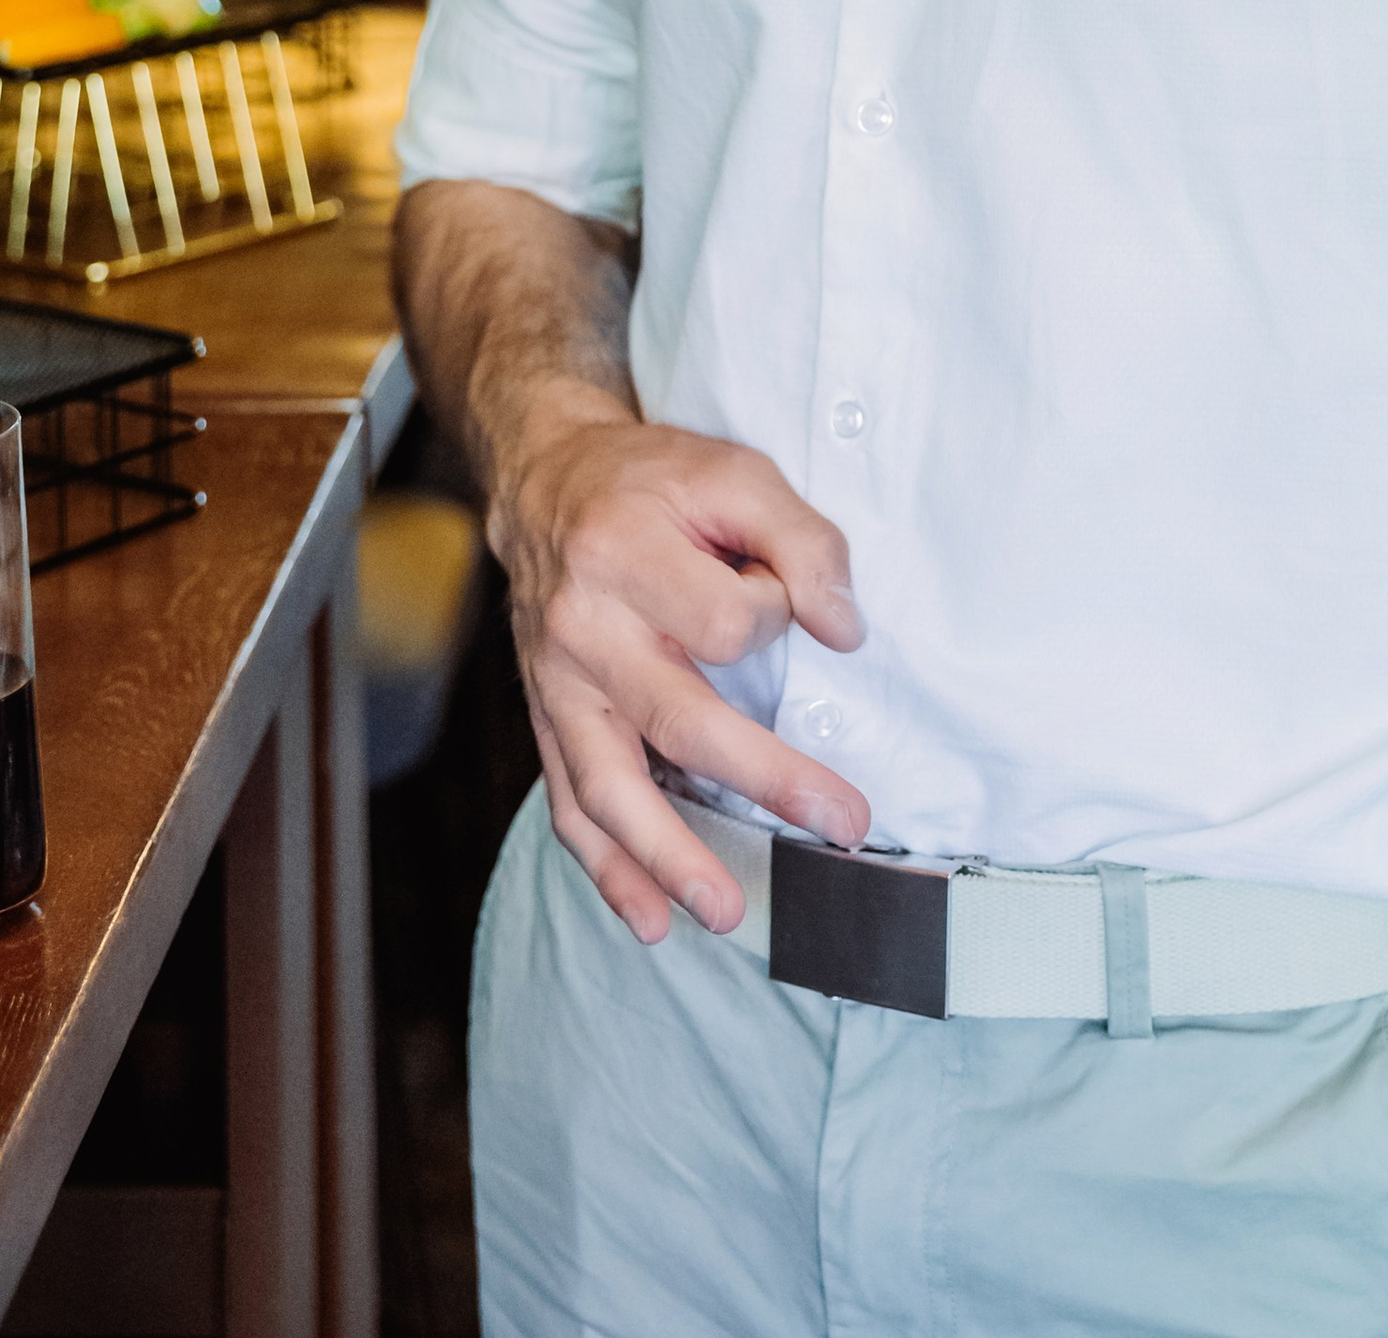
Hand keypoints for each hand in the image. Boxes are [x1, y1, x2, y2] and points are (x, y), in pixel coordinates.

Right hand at [491, 390, 869, 946]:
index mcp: (623, 554)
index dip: (775, 613)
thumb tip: (844, 629)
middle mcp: (582, 628)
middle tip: (841, 824)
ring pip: (610, 788)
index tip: (786, 597)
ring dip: (668, 857)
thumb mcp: (732, 472)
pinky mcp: (547, 719)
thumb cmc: (650, 480)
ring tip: (724, 911)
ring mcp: (557, 684)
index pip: (726, 621)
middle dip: (767, 779)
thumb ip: (800, 539)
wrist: (543, 482)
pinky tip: (647, 916)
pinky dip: (607, 867)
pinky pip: (571, 804)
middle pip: (679, 721)